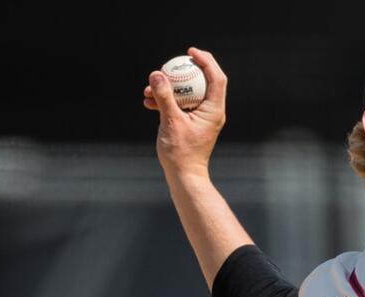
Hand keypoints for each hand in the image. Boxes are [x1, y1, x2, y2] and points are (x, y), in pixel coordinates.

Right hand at [143, 47, 226, 176]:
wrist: (183, 176)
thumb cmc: (181, 153)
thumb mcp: (170, 122)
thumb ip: (164, 97)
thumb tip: (157, 74)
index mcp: (214, 110)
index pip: (216, 78)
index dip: (206, 61)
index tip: (191, 51)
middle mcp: (211, 111)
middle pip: (204, 81)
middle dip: (185, 70)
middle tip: (172, 61)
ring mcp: (201, 117)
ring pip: (188, 93)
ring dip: (169, 88)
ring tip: (148, 89)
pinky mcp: (191, 122)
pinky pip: (180, 104)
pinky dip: (166, 101)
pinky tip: (148, 101)